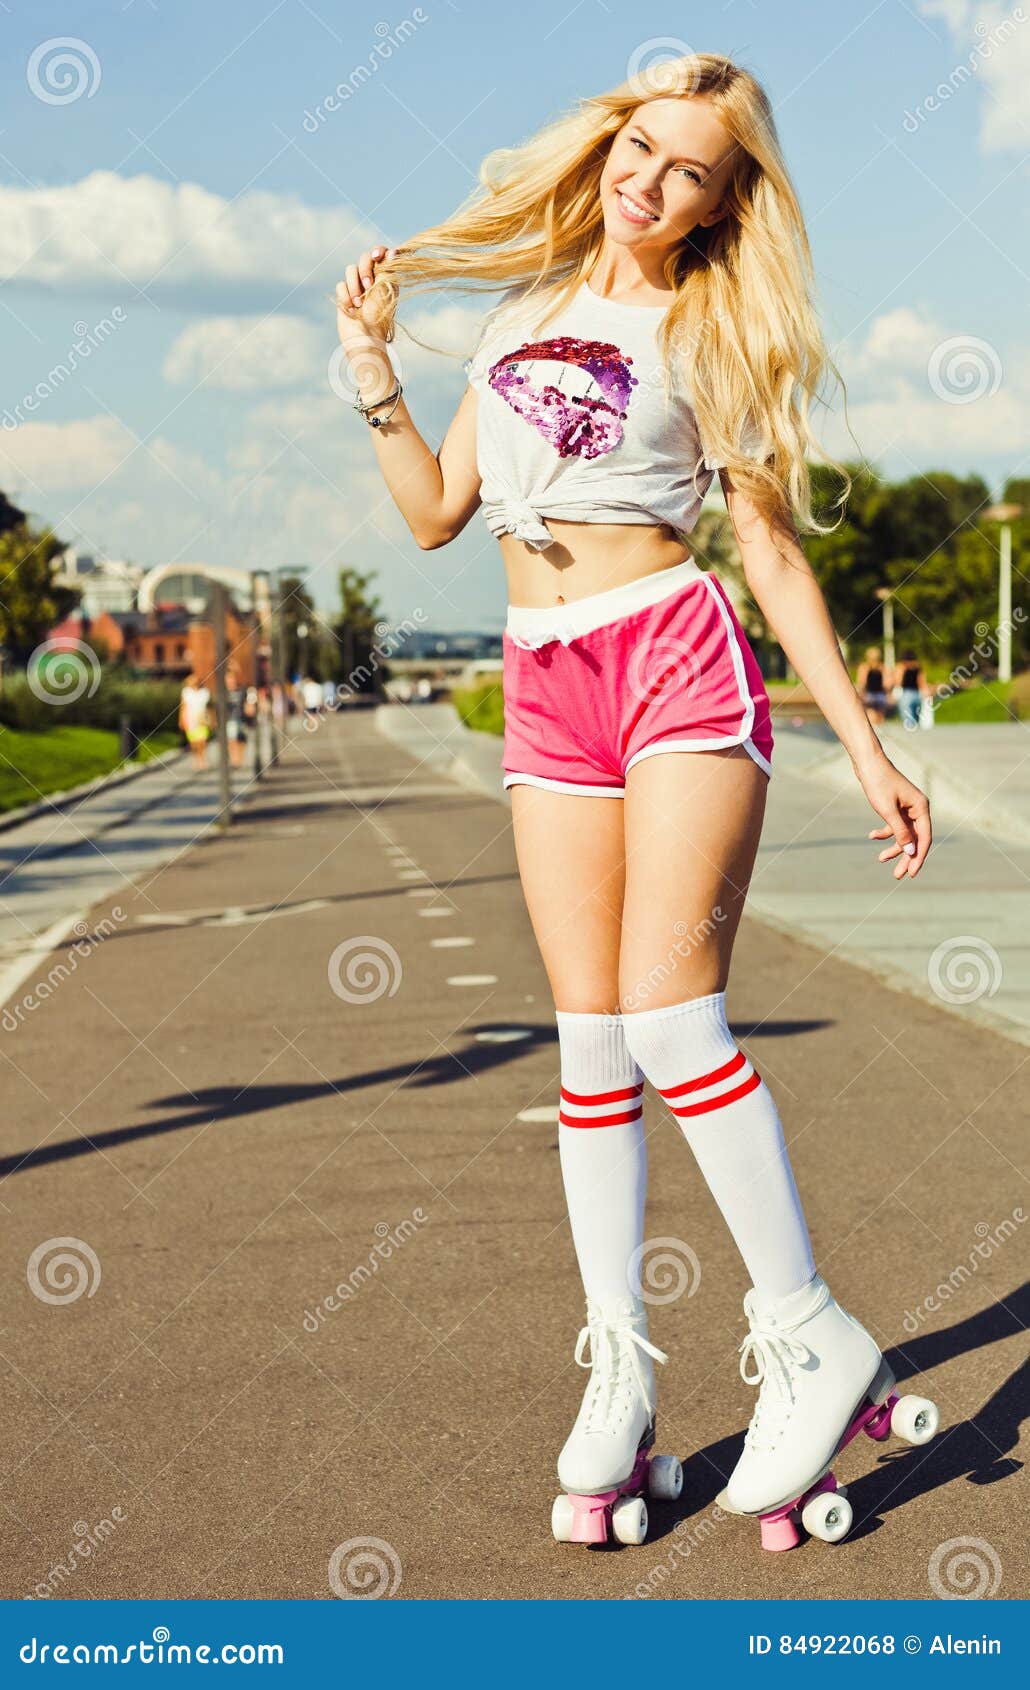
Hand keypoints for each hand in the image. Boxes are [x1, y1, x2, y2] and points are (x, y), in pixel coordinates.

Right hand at [336, 245, 395, 344]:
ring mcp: (357, 287)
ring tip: (359, 304)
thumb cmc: (379, 317)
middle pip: (364, 257)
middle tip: (368, 285)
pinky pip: (340, 285)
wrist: (365, 339)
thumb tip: (392, 251)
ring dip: (354, 286)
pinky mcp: (344, 295)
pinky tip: (352, 310)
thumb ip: (387, 270)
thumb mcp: (386, 291)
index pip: (381, 254)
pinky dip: (345, 297)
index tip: (378, 256)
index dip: (379, 250)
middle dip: (364, 269)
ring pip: (350, 269)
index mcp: (385, 277)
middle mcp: (371, 279)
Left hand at [857, 752, 931, 878]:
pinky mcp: (896, 807)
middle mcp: (918, 809)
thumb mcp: (887, 810)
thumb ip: (900, 831)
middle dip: (906, 856)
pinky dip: (884, 833)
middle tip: (897, 875)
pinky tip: (872, 836)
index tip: (911, 872)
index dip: (918, 856)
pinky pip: (895, 826)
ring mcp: (907, 808)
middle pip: (915, 839)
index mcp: (921, 807)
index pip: (924, 838)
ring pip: (904, 834)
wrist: (868, 763)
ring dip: (894, 847)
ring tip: (881, 858)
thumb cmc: (878, 784)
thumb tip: (910, 850)